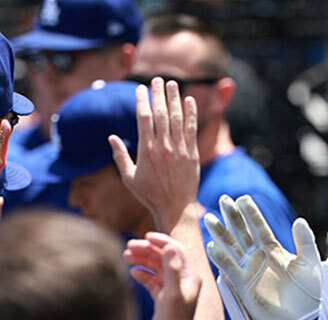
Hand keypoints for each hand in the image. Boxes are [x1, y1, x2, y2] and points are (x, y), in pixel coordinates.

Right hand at [110, 77, 200, 231]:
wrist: (175, 208)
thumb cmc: (150, 195)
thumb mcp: (129, 177)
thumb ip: (120, 156)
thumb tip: (111, 137)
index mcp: (146, 151)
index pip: (144, 118)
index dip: (142, 101)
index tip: (140, 89)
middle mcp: (164, 147)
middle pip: (161, 114)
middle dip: (158, 94)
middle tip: (157, 79)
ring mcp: (180, 150)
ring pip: (177, 119)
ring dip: (175, 99)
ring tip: (172, 84)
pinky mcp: (193, 154)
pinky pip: (192, 130)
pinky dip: (191, 114)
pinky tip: (190, 101)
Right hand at [124, 233, 199, 319]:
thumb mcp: (172, 294)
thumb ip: (172, 271)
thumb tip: (170, 248)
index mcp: (191, 277)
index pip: (177, 251)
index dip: (162, 241)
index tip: (146, 236)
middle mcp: (184, 281)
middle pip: (165, 257)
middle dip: (148, 249)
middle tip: (129, 246)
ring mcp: (173, 289)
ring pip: (157, 267)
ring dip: (143, 259)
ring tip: (126, 255)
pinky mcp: (163, 298)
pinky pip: (152, 280)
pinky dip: (143, 274)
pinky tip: (132, 272)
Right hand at [205, 194, 321, 319]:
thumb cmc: (308, 294)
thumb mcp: (310, 264)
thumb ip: (304, 242)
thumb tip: (299, 220)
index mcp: (274, 251)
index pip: (260, 228)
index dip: (251, 214)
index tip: (242, 199)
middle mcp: (258, 259)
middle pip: (242, 233)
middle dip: (232, 218)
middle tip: (223, 200)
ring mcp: (248, 271)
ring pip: (231, 248)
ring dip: (221, 234)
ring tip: (210, 218)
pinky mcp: (241, 286)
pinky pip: (229, 269)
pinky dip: (220, 258)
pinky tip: (212, 245)